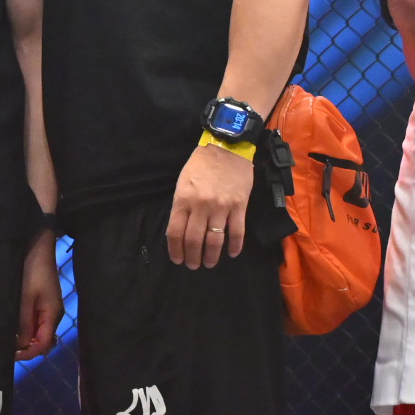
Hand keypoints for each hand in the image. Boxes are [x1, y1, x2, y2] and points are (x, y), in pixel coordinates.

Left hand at [15, 229, 63, 359]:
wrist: (37, 247)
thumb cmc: (32, 271)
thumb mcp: (25, 298)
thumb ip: (25, 323)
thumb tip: (22, 346)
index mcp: (52, 315)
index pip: (44, 344)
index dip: (30, 353)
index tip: (12, 356)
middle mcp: (53, 314)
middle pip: (44, 341)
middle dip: (28, 348)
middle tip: (8, 350)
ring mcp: (49, 308)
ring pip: (40, 332)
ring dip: (27, 339)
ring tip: (9, 340)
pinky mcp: (43, 301)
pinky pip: (37, 321)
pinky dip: (28, 328)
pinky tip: (15, 327)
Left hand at [166, 143, 253, 268]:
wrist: (227, 148)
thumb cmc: (201, 164)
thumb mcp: (182, 182)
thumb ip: (181, 205)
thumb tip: (181, 228)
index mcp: (182, 199)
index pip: (175, 232)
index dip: (175, 249)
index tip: (177, 259)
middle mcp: (200, 206)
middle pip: (194, 240)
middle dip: (192, 257)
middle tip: (193, 266)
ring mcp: (221, 207)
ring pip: (215, 240)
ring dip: (211, 256)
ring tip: (209, 264)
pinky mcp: (239, 207)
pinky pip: (237, 232)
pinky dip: (235, 246)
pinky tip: (232, 253)